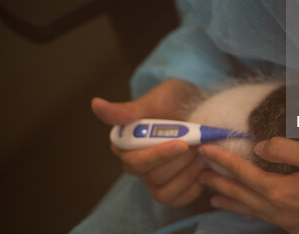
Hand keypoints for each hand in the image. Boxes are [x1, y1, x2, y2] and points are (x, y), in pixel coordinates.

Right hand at [92, 79, 205, 207]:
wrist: (202, 109)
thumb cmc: (176, 101)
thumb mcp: (158, 99)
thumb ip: (129, 109)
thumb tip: (95, 103)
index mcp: (125, 144)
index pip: (136, 160)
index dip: (160, 155)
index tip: (183, 144)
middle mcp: (134, 164)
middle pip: (153, 176)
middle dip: (180, 161)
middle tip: (200, 144)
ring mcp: (151, 179)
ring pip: (163, 191)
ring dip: (188, 174)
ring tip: (202, 155)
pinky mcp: (169, 189)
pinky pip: (176, 201)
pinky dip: (192, 189)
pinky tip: (203, 171)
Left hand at [198, 138, 298, 233]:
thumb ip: (283, 149)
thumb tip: (258, 147)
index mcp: (278, 190)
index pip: (242, 172)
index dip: (222, 159)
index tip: (206, 148)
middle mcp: (274, 208)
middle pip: (238, 194)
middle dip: (217, 182)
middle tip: (198, 171)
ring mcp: (282, 221)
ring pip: (246, 209)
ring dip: (227, 200)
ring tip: (210, 195)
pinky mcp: (291, 227)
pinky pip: (259, 218)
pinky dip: (245, 211)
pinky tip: (242, 211)